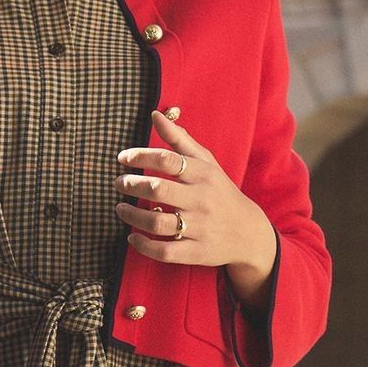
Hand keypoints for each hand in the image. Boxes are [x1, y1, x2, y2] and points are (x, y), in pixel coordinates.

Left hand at [115, 110, 277, 306]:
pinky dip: (144, 245)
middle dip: (131, 185)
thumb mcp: (206, 163)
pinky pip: (164, 251)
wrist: (248, 233)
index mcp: (203, 174)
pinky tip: (133, 237)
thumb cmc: (220, 192)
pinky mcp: (196, 252)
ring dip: (132, 215)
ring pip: (157, 222)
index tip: (122, 158)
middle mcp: (201, 200)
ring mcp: (199, 227)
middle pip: (158, 189)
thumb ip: (179, 140)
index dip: (140, 156)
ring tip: (120, 208)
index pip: (167, 160)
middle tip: (118, 183)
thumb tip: (156, 115)